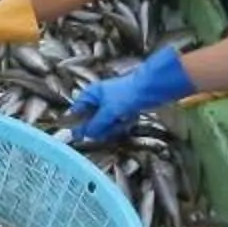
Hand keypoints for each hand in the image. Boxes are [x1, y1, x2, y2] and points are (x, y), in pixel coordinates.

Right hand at [70, 43, 195, 141]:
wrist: (149, 89)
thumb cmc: (125, 95)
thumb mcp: (107, 112)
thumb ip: (95, 125)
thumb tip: (86, 135)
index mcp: (91, 94)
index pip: (77, 111)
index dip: (77, 124)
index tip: (78, 137)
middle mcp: (99, 99)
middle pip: (92, 120)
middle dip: (101, 127)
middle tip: (108, 129)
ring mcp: (112, 105)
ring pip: (106, 123)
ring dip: (114, 126)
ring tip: (123, 121)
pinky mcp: (123, 110)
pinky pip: (118, 123)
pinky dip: (123, 124)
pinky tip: (130, 119)